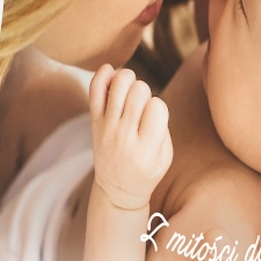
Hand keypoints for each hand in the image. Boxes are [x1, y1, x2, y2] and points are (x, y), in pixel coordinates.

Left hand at [88, 65, 172, 211]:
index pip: (157, 107)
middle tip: (141, 105)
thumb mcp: (165, 157)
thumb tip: (147, 96)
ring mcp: (107, 127)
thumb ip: (161, 126)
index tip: (154, 117)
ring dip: (128, 79)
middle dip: (145, 91)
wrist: (117, 189)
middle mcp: (124, 136)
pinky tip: (110, 71)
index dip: (159, 106)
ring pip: (118, 84)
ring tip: (130, 90)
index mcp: (146, 148)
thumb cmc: (146, 170)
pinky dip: (102, 74)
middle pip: (138, 91)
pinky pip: (95, 90)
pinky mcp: (94, 122)